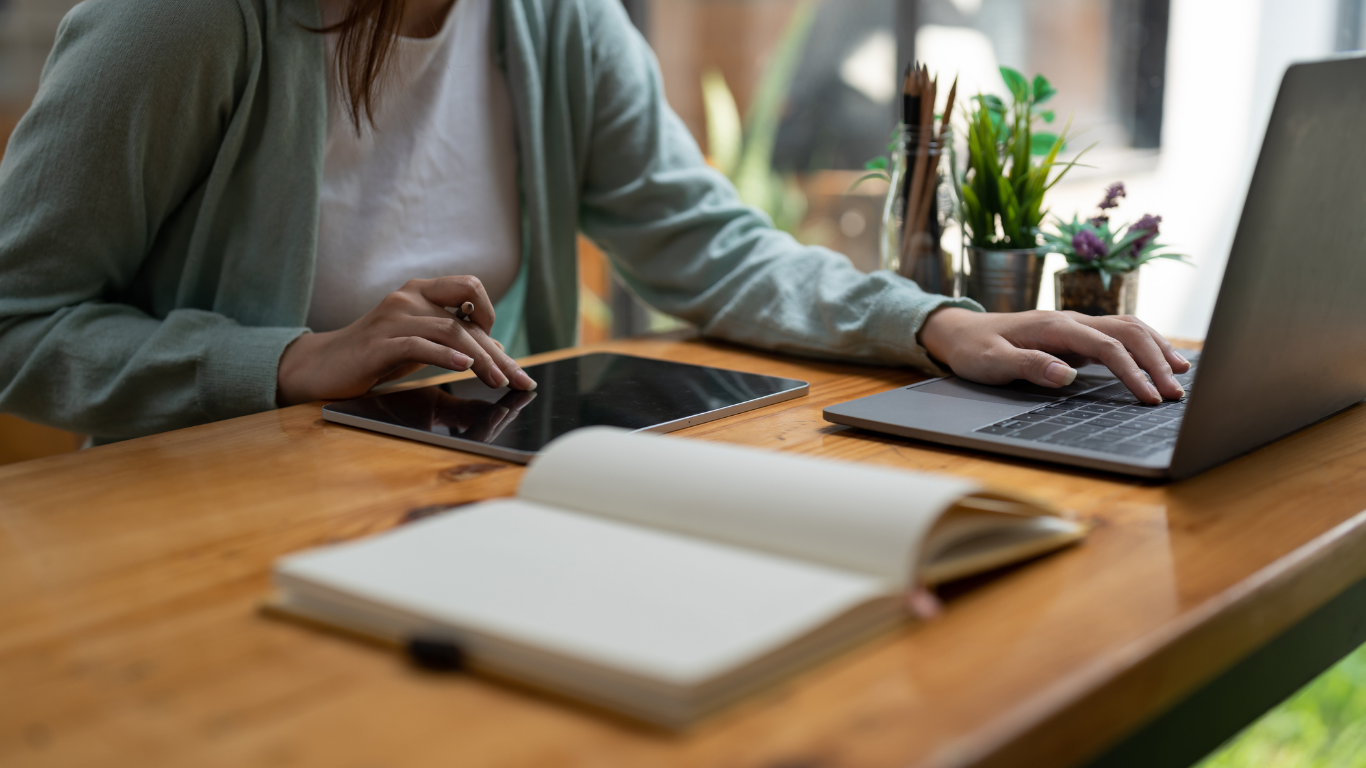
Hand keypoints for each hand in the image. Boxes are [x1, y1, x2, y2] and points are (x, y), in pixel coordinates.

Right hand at [276, 276, 536, 405]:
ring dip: (480, 359)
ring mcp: (393, 318)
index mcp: (421, 290)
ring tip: (497, 381)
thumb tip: (497, 350)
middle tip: (519, 380)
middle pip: (467, 316)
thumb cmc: (376, 355)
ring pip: (450, 330)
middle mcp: (409, 297)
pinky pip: (419, 345)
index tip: (509, 357)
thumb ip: (454, 342)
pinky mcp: (379, 344)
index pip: (471, 295)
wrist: (322, 366)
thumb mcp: (421, 344)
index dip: (494, 321)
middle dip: (497, 352)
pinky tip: (464, 368)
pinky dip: (446, 356)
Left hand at [917, 308, 1190, 404]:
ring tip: (1182, 374)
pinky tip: (1159, 360)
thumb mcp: (993, 362)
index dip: (1132, 371)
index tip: (1149, 397)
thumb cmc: (975, 350)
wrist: (961, 332)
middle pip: (1127, 332)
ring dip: (1156, 349)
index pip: (1106, 346)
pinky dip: (1143, 346)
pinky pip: (1118, 335)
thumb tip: (1067, 375)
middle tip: (1176, 393)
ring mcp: (1075, 326)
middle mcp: (1071, 320)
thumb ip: (1030, 365)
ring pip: (1128, 328)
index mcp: (1054, 326)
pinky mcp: (1076, 336)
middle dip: (1156, 360)